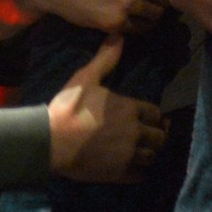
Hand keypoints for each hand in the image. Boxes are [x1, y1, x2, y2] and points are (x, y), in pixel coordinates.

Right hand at [46, 36, 166, 182]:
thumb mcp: (85, 77)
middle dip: (157, 134)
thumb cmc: (69, 108)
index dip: (153, 115)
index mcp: (130, 109)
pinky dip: (140, 171)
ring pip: (153, 156)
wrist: (51, 141)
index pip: (156, 113)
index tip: (148, 117)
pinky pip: (141, 175)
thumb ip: (106, 58)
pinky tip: (133, 167)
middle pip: (160, 137)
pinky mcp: (119, 174)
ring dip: (150, 153)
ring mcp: (128, 155)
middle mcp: (135, 132)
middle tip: (150, 134)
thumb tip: (118, 35)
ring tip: (143, 150)